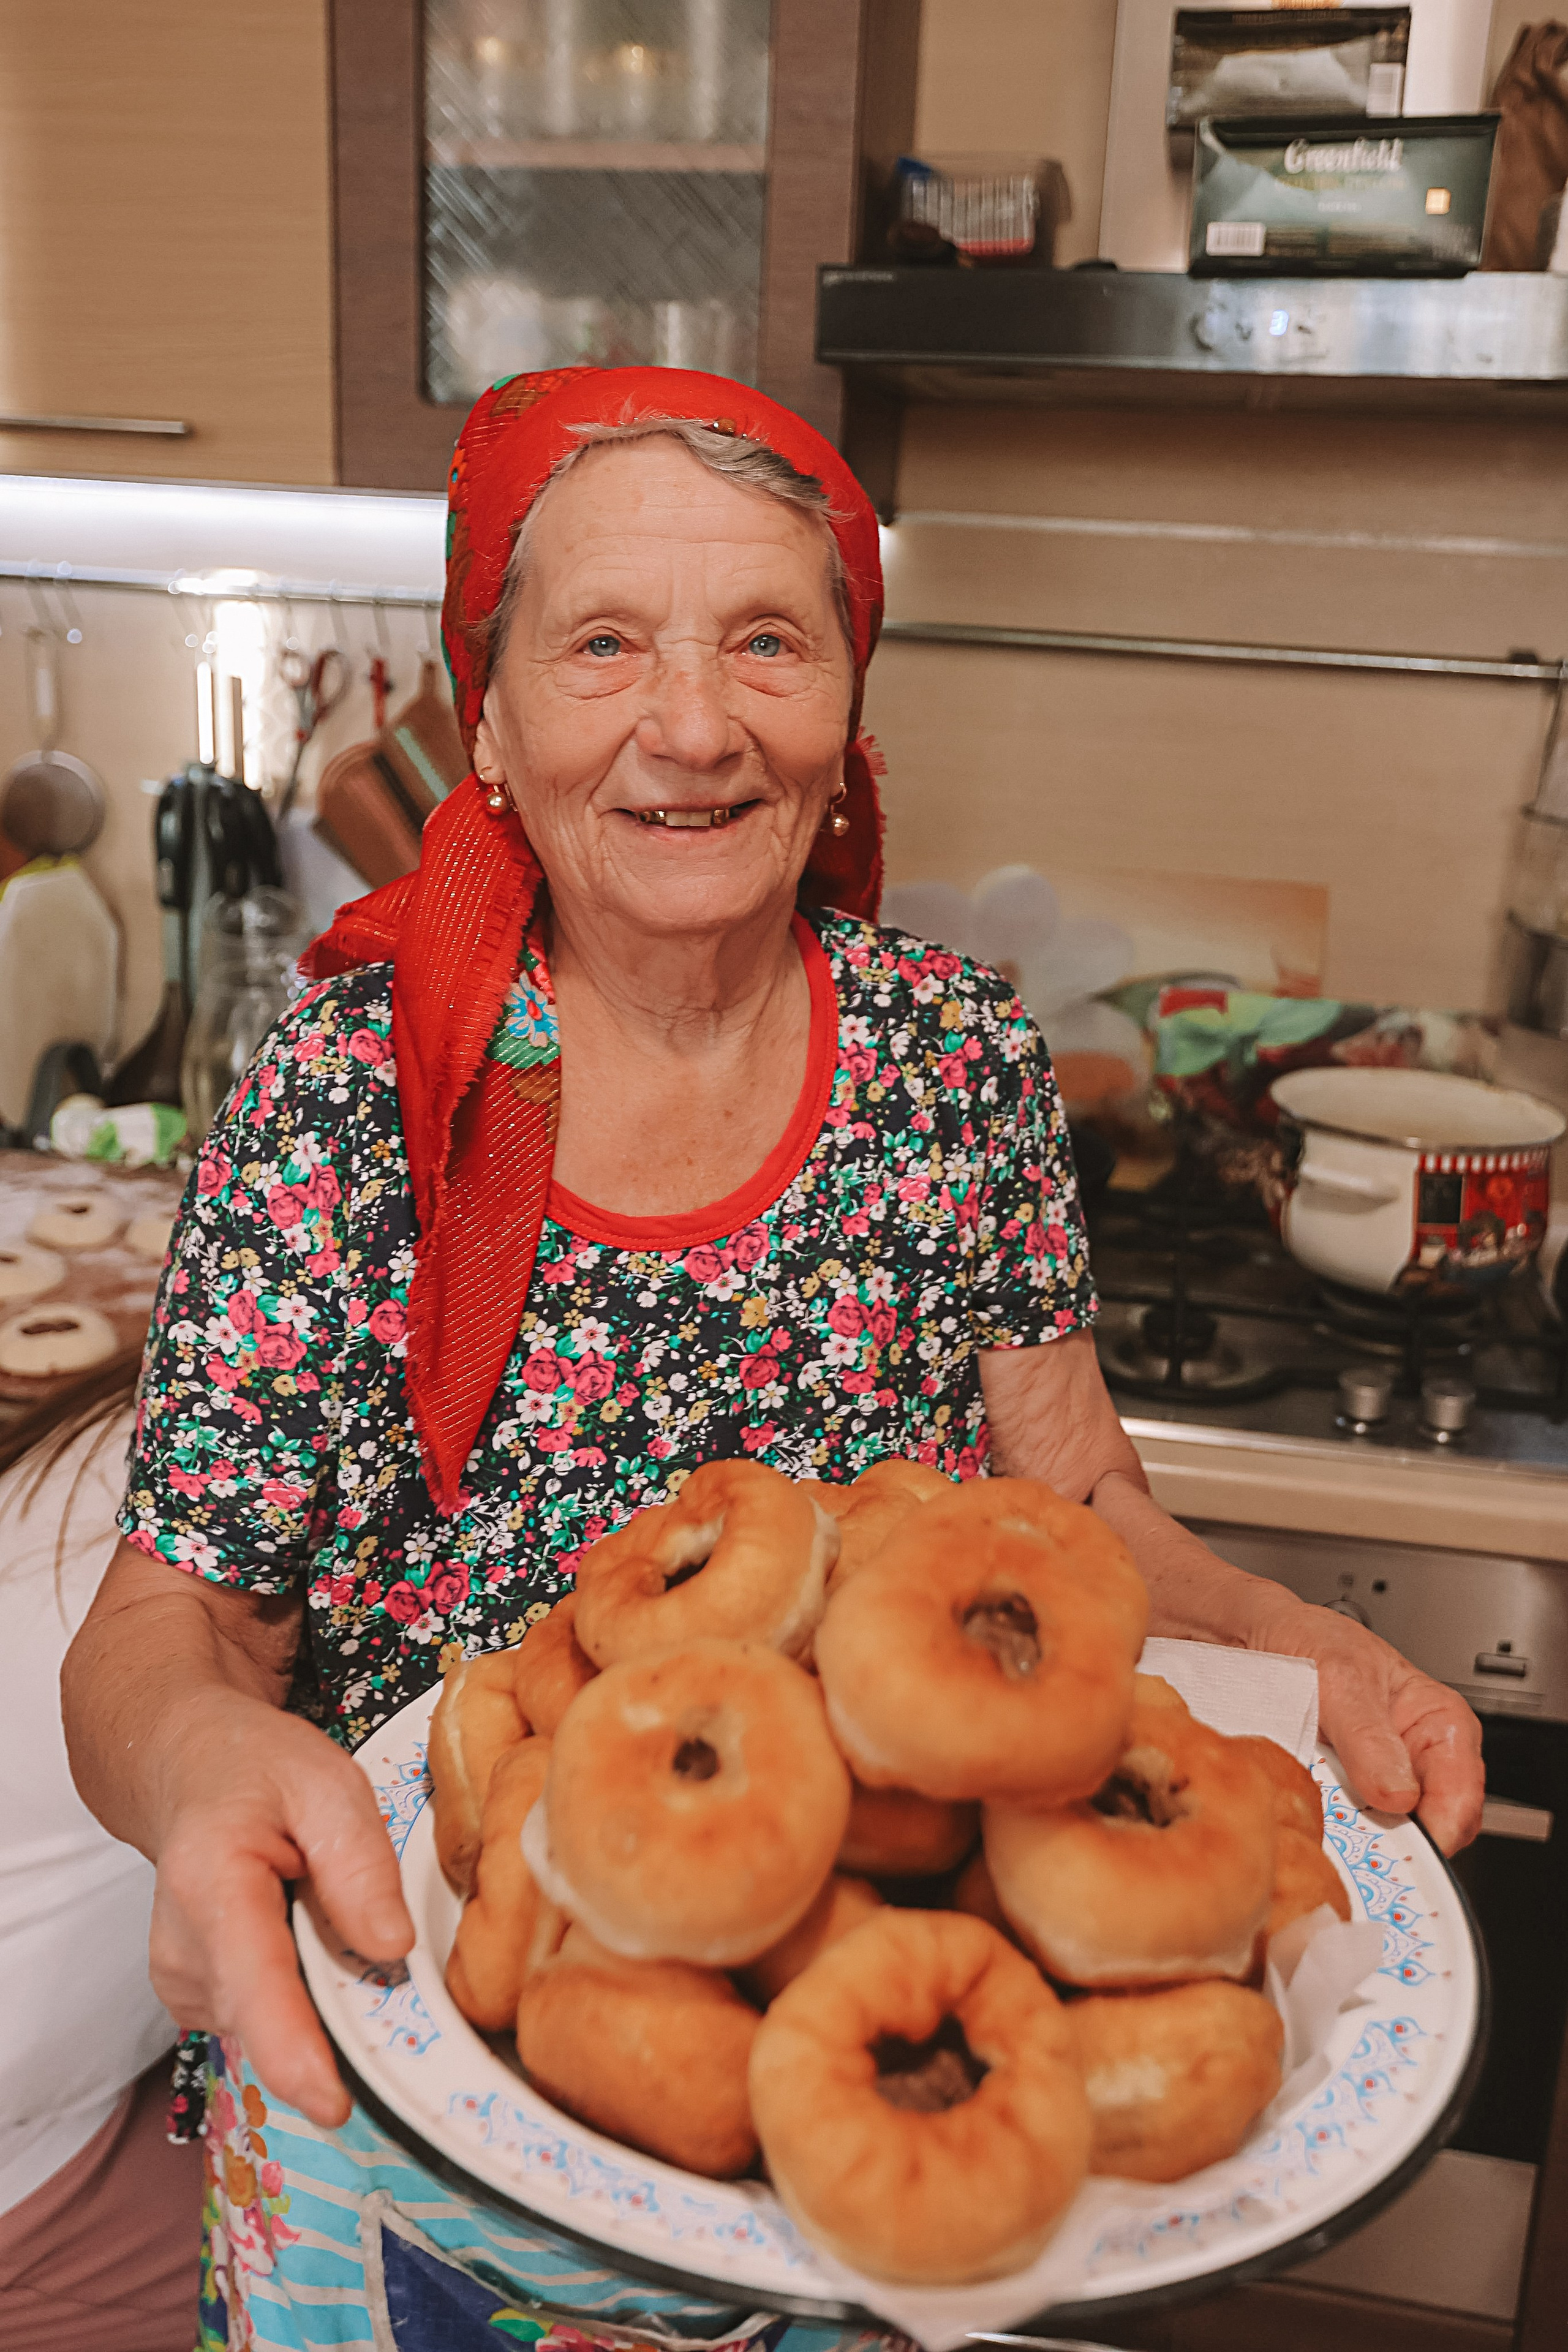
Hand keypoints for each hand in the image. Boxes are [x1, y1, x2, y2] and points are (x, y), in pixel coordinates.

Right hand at [149, 1688, 412, 2126]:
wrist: (193, 1768)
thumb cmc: (259, 1770)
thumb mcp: (327, 1782)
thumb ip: (358, 1862)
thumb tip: (392, 1947)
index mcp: (211, 1885)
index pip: (254, 1986)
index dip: (295, 2054)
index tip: (334, 2103)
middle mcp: (183, 1950)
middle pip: (275, 2019)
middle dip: (340, 2015)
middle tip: (380, 1947)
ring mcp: (185, 1983)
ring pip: (277, 2024)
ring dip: (322, 1990)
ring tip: (324, 1909)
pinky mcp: (200, 1999)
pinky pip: (270, 2018)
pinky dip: (303, 1988)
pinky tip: (301, 1931)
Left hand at [1270, 1605, 1484, 1853]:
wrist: (1248, 1637)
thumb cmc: (1307, 1639)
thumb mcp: (1340, 1675)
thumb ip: (1369, 1734)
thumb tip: (1399, 1794)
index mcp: (1437, 1724)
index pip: (1460, 1795)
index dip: (1438, 1832)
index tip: (1403, 1851)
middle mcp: (1413, 1760)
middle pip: (1426, 1829)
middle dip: (1396, 1845)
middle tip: (1358, 1848)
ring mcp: (1373, 1784)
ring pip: (1383, 1839)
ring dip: (1356, 1844)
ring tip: (1324, 1827)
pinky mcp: (1337, 1800)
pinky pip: (1343, 1834)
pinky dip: (1327, 1836)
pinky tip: (1307, 1824)